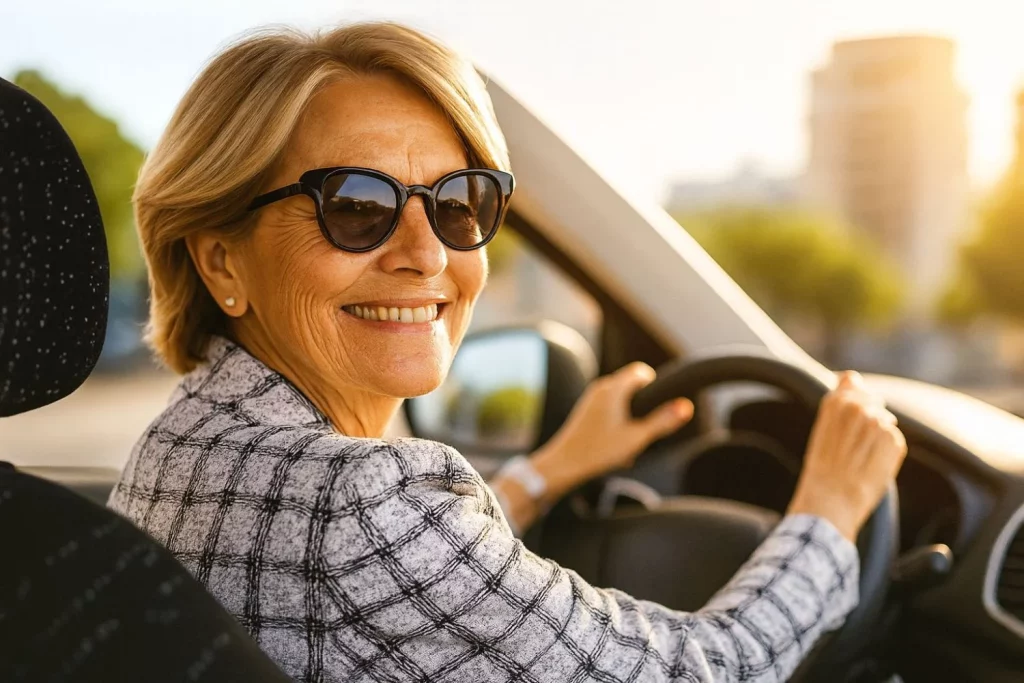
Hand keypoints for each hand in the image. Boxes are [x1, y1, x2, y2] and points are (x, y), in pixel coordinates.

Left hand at [531, 362, 693, 498]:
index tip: (658, 409)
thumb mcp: (637, 438)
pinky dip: (618, 424)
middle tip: (643, 432)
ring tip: (629, 444)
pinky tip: (616, 448)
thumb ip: (662, 421)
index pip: (641, 372)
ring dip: (631, 419)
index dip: (655, 386)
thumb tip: (686, 406)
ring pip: (621, 401)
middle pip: (632, 387)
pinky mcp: (586, 411)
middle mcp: (600, 388)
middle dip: (643, 407)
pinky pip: (610, 410)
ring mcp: (591, 399)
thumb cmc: (598, 451)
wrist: (563, 465)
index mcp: (613, 388)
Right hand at [788, 370, 907, 541]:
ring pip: (884, 421)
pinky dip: (886, 452)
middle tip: (854, 447)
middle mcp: (857, 406)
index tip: (849, 414)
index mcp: (834, 401)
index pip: (851, 381)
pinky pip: (894, 440)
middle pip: (872, 401)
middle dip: (868, 419)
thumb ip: (839, 406)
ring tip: (861, 459)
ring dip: (877, 438)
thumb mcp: (822, 431)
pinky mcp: (893, 439)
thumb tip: (853, 381)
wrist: (831, 500)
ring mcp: (877, 422)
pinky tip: (871, 466)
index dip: (853, 395)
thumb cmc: (821, 470)